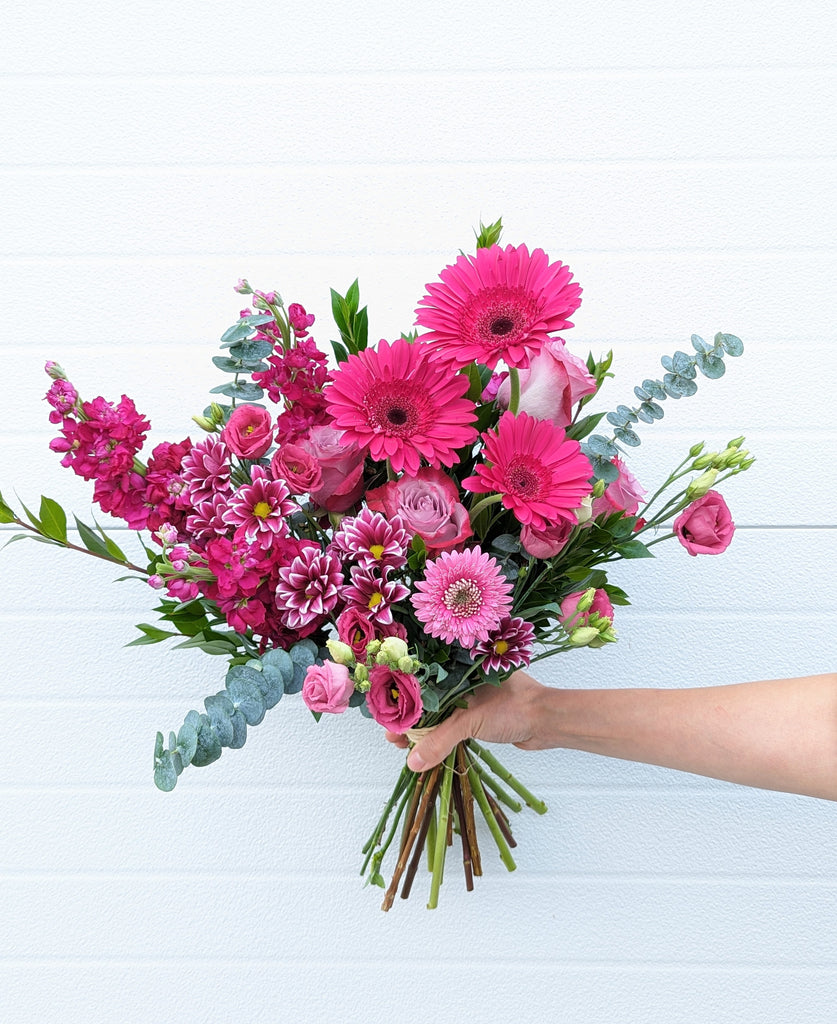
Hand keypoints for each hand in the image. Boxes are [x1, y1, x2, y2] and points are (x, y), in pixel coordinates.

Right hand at [385, 669, 549, 771]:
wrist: (548, 721)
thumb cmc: (514, 708)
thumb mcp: (470, 722)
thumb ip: (440, 741)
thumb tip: (413, 761)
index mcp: (458, 670)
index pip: (422, 684)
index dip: (404, 703)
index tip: (389, 722)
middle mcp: (462, 682)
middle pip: (428, 702)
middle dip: (410, 720)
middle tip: (394, 738)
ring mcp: (471, 700)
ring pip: (440, 715)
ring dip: (425, 731)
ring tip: (406, 746)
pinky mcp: (480, 716)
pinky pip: (453, 726)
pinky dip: (441, 737)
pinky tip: (430, 747)